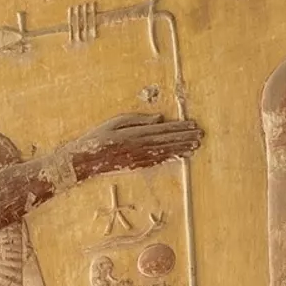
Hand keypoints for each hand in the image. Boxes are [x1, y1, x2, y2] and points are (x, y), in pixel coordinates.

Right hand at [67, 112, 203, 179]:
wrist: (84, 161)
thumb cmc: (97, 138)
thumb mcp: (115, 122)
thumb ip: (138, 119)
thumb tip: (160, 118)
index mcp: (134, 134)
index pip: (162, 129)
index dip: (179, 127)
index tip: (193, 125)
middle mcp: (139, 147)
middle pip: (167, 141)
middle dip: (185, 138)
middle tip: (201, 135)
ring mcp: (139, 159)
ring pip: (166, 152)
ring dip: (182, 149)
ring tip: (197, 145)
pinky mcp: (137, 167)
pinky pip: (158, 161)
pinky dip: (172, 158)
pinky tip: (182, 156)